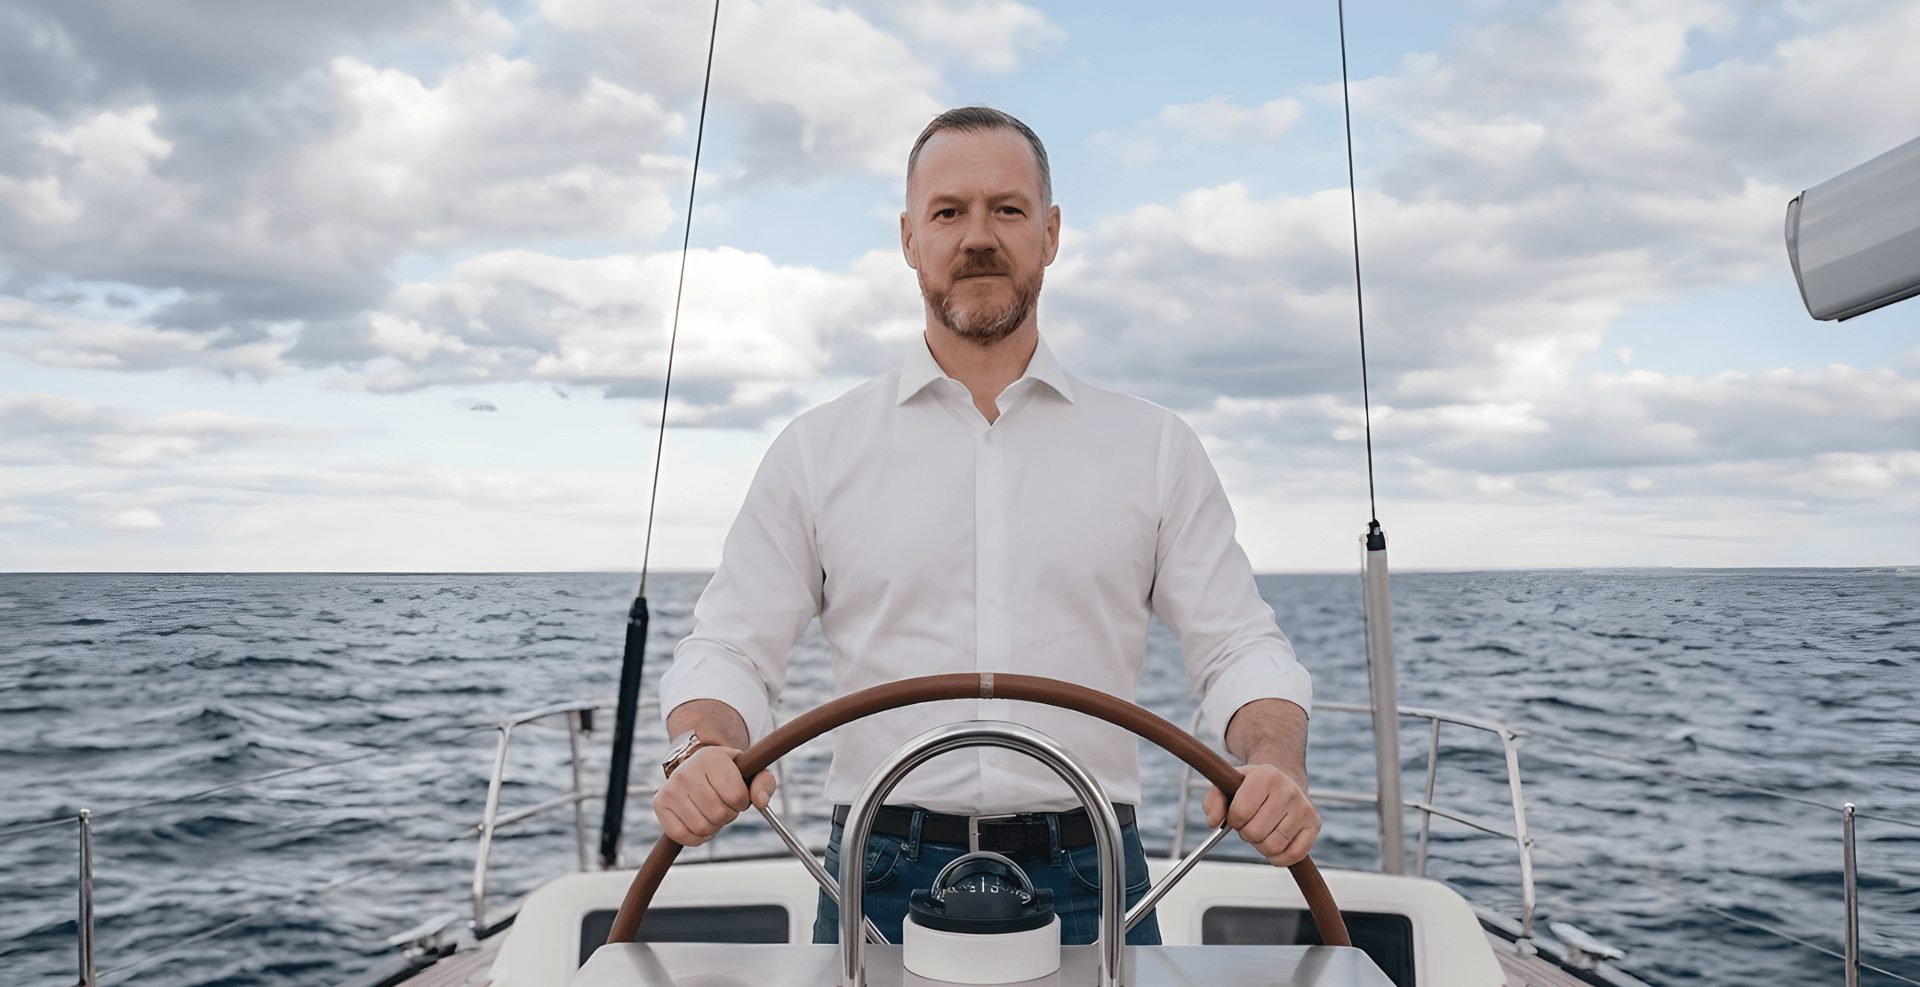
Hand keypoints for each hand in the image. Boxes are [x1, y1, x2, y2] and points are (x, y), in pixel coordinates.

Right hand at [652, 746, 777, 846]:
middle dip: (728, 815)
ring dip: (714, 827)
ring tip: (711, 811)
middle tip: (724, 804)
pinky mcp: (660, 804)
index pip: (737, 796)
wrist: (697, 767)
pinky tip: (700, 821)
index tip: (737, 794)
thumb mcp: (751, 771)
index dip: (742, 802)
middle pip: (720, 814)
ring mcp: (670, 788)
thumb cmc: (728, 773)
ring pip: (702, 828)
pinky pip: (683, 836)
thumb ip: (764, 783)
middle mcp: (686, 771)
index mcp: (711, 758)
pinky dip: (697, 837)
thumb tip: (760, 802)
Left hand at [1203, 763, 1319, 866]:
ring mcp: (1304, 807)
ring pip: (1273, 846)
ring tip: (1263, 831)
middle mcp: (1288, 789)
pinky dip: (1280, 858)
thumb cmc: (1251, 788)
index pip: (1239, 813)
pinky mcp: (1314, 824)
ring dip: (1261, 846)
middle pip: (1255, 832)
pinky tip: (1275, 844)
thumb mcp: (1227, 786)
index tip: (1237, 814)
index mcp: (1265, 775)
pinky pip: (1294, 855)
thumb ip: (1213, 801)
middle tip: (1251, 822)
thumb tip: (1213, 822)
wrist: (1282, 783)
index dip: (1233, 820)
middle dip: (1247, 833)